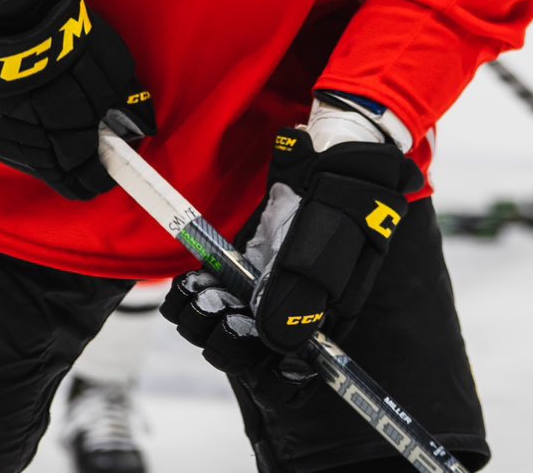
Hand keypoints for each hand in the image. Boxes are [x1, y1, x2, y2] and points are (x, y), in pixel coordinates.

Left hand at [163, 102, 417, 398]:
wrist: (332, 155)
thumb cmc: (342, 199)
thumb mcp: (331, 240)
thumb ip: (305, 288)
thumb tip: (277, 341)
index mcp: (321, 323)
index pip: (287, 378)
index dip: (266, 375)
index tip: (251, 344)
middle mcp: (288, 315)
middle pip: (246, 357)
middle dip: (224, 340)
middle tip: (219, 306)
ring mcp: (261, 293)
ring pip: (219, 330)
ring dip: (202, 320)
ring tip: (203, 292)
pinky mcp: (238, 269)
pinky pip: (204, 297)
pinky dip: (190, 296)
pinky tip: (194, 280)